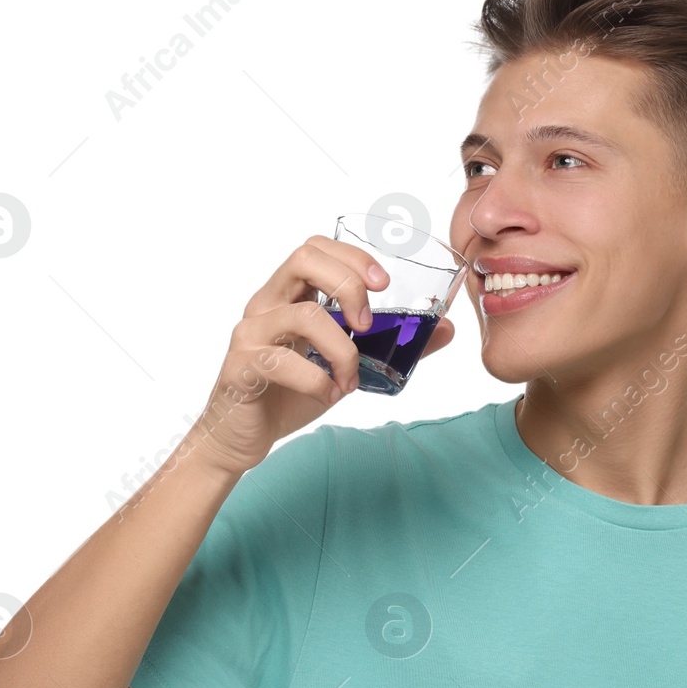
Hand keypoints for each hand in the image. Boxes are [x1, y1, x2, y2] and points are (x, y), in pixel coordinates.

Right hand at [187, 236, 455, 476]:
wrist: (241, 438)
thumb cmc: (289, 393)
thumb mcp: (347, 365)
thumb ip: (390, 345)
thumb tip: (445, 329)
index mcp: (289, 295)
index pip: (316, 249)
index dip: (353, 257)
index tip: (384, 284)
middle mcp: (267, 304)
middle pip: (304, 259)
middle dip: (349, 284)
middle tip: (368, 324)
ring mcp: (251, 333)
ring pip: (303, 314)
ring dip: (342, 349)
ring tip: (350, 378)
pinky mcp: (241, 366)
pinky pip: (281, 362)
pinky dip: (316, 380)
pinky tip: (327, 395)